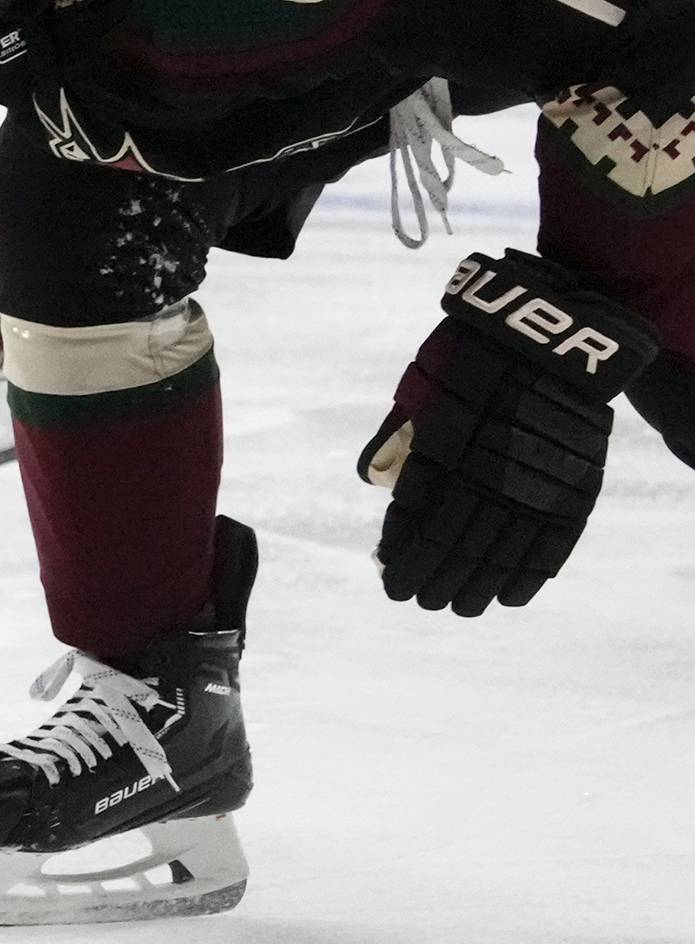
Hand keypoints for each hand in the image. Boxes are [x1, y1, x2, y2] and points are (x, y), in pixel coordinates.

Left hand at [362, 248, 656, 613]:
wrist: (545, 335)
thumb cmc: (468, 359)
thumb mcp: (420, 390)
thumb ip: (396, 436)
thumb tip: (370, 479)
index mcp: (444, 448)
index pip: (418, 518)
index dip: (403, 553)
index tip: (388, 577)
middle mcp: (489, 472)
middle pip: (457, 544)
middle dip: (433, 578)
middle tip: (415, 600)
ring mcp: (535, 481)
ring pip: (501, 552)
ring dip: (475, 586)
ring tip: (456, 608)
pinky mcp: (573, 485)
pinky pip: (551, 542)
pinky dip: (529, 574)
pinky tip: (508, 597)